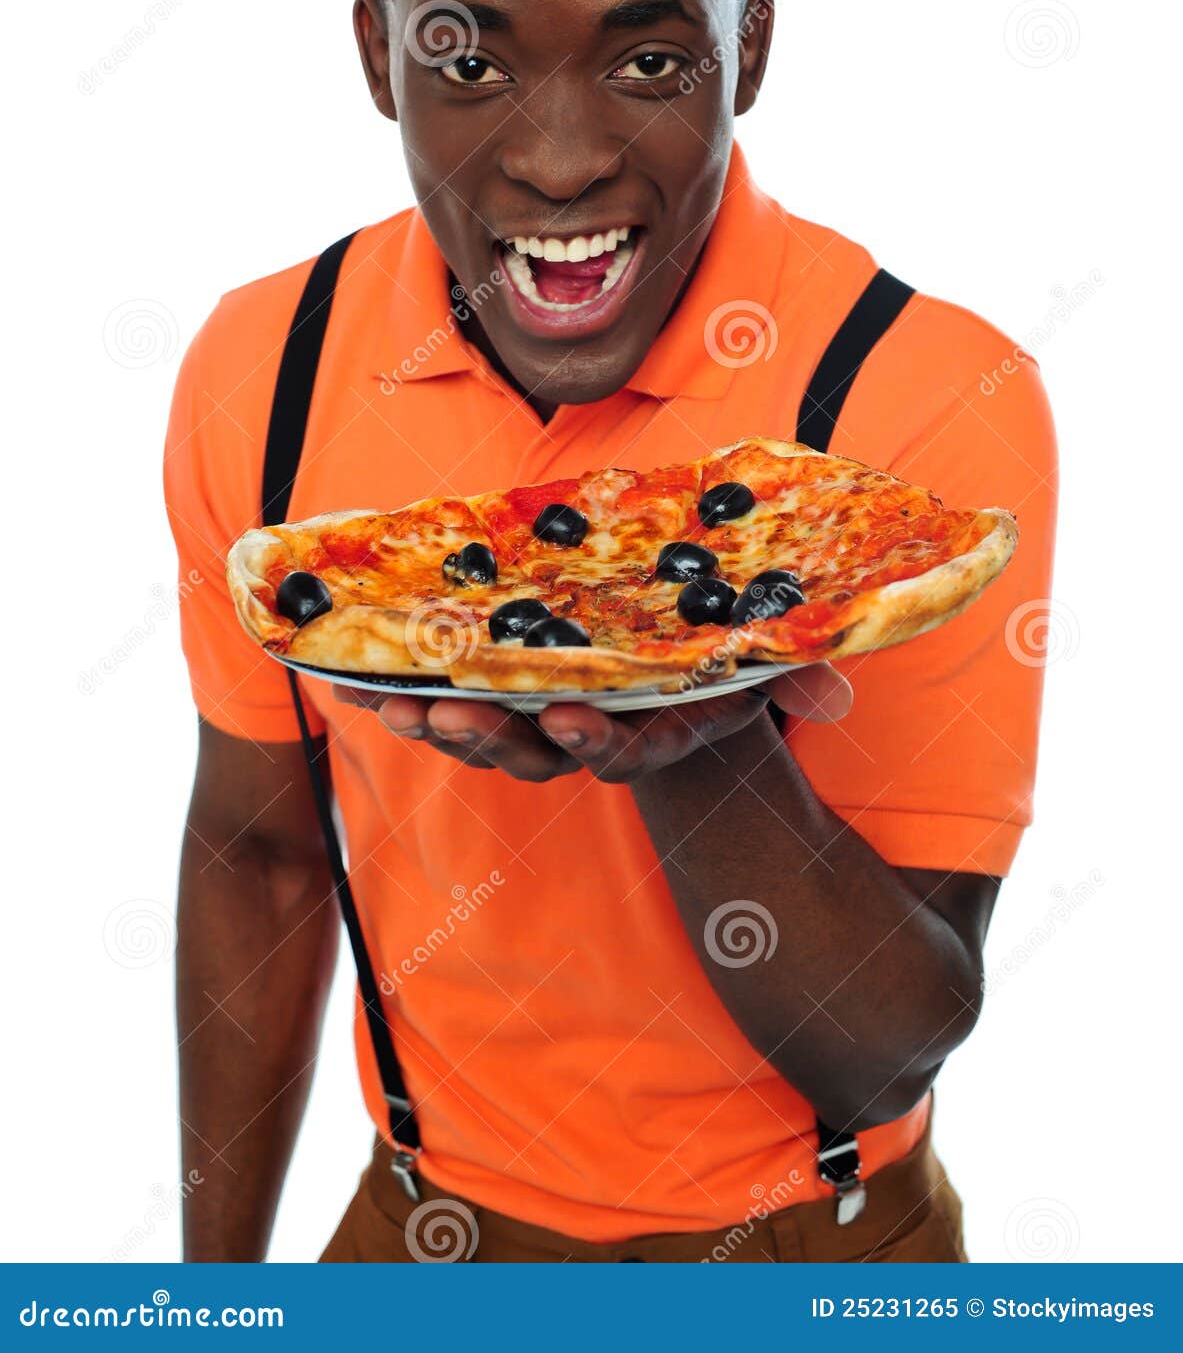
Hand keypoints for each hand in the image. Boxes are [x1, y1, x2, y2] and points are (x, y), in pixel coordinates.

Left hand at [332, 663, 851, 784]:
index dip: (595, 740)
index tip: (568, 718)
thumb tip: (842, 698)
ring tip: (390, 704)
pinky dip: (398, 696)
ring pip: (480, 738)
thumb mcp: (758, 664)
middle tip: (450, 716)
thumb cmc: (713, 654)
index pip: (621, 748)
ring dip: (433, 724)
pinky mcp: (493, 702)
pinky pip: (441, 706)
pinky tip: (347, 681)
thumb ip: (796, 678)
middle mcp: (587, 736)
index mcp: (648, 728)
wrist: (669, 660)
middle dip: (489, 739)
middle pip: (533, 752)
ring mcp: (535, 724)